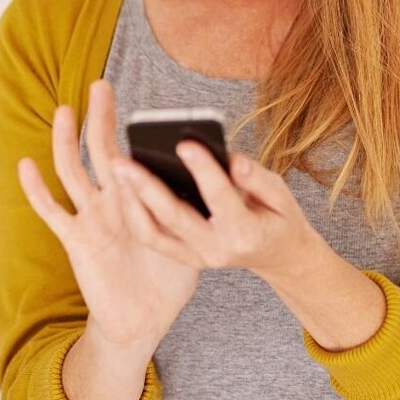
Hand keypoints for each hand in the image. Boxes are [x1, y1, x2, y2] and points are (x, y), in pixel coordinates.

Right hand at [16, 79, 200, 349]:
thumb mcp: (191, 236)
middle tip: (102, 85)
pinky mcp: (76, 240)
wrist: (144, 321)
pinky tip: (26, 165)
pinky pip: (52, 211)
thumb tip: (223, 176)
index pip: (136, 155)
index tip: (142, 103)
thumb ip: (196, 207)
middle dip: (101, 118)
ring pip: (73, 171)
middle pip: (102, 150)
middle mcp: (113, 202)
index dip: (137, 130)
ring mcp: (92, 218)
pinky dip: (36, 189)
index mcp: (140, 198)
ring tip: (65, 110)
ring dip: (66, 141)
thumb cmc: (169, 279)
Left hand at [111, 136, 320, 280]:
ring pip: (155, 232)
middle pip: (176, 217)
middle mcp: (217, 249)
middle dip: (147, 187)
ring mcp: (197, 257)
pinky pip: (153, 238)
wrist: (277, 257)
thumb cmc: (279, 219)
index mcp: (246, 232)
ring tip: (117, 170)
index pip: (220, 197)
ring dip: (132, 202)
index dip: (203, 169)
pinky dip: (135, 215)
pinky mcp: (184, 257)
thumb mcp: (282, 197)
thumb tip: (232, 160)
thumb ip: (258, 179)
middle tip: (124, 161)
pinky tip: (123, 188)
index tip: (185, 142)